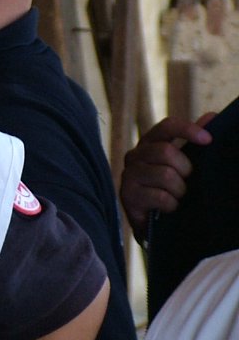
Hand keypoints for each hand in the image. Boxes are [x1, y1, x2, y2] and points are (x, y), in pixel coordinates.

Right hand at [120, 113, 214, 240]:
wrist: (155, 223)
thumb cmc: (171, 187)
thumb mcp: (183, 163)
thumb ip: (193, 140)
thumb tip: (211, 116)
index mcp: (149, 143)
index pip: (166, 126)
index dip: (188, 129)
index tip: (208, 140)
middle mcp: (134, 156)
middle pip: (166, 151)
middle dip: (185, 169)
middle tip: (187, 180)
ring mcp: (128, 176)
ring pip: (165, 175)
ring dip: (180, 190)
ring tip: (178, 196)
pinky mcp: (128, 196)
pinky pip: (160, 197)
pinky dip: (172, 204)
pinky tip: (169, 207)